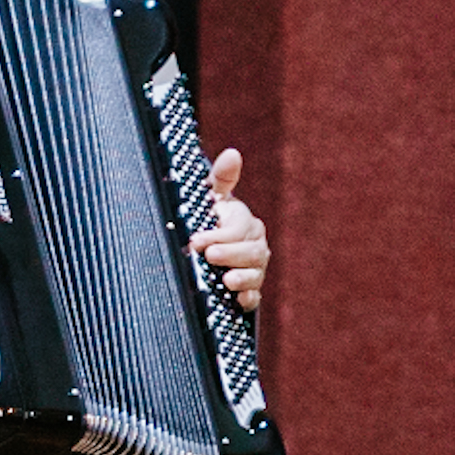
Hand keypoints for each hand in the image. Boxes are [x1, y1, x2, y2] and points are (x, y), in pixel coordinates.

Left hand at [189, 147, 269, 310]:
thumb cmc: (209, 217)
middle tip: (209, 256)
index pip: (240, 228)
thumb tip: (232, 153)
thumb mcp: (211, 197)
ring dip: (243, 278)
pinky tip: (238, 301)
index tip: (197, 240)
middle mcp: (255, 245)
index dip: (221, 234)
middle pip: (253, 252)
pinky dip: (248, 299)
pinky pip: (255, 297)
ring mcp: (255, 269)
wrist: (207, 249)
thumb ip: (221, 178)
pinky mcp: (250, 290)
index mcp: (246, 222)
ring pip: (257, 273)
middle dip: (231, 254)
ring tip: (226, 280)